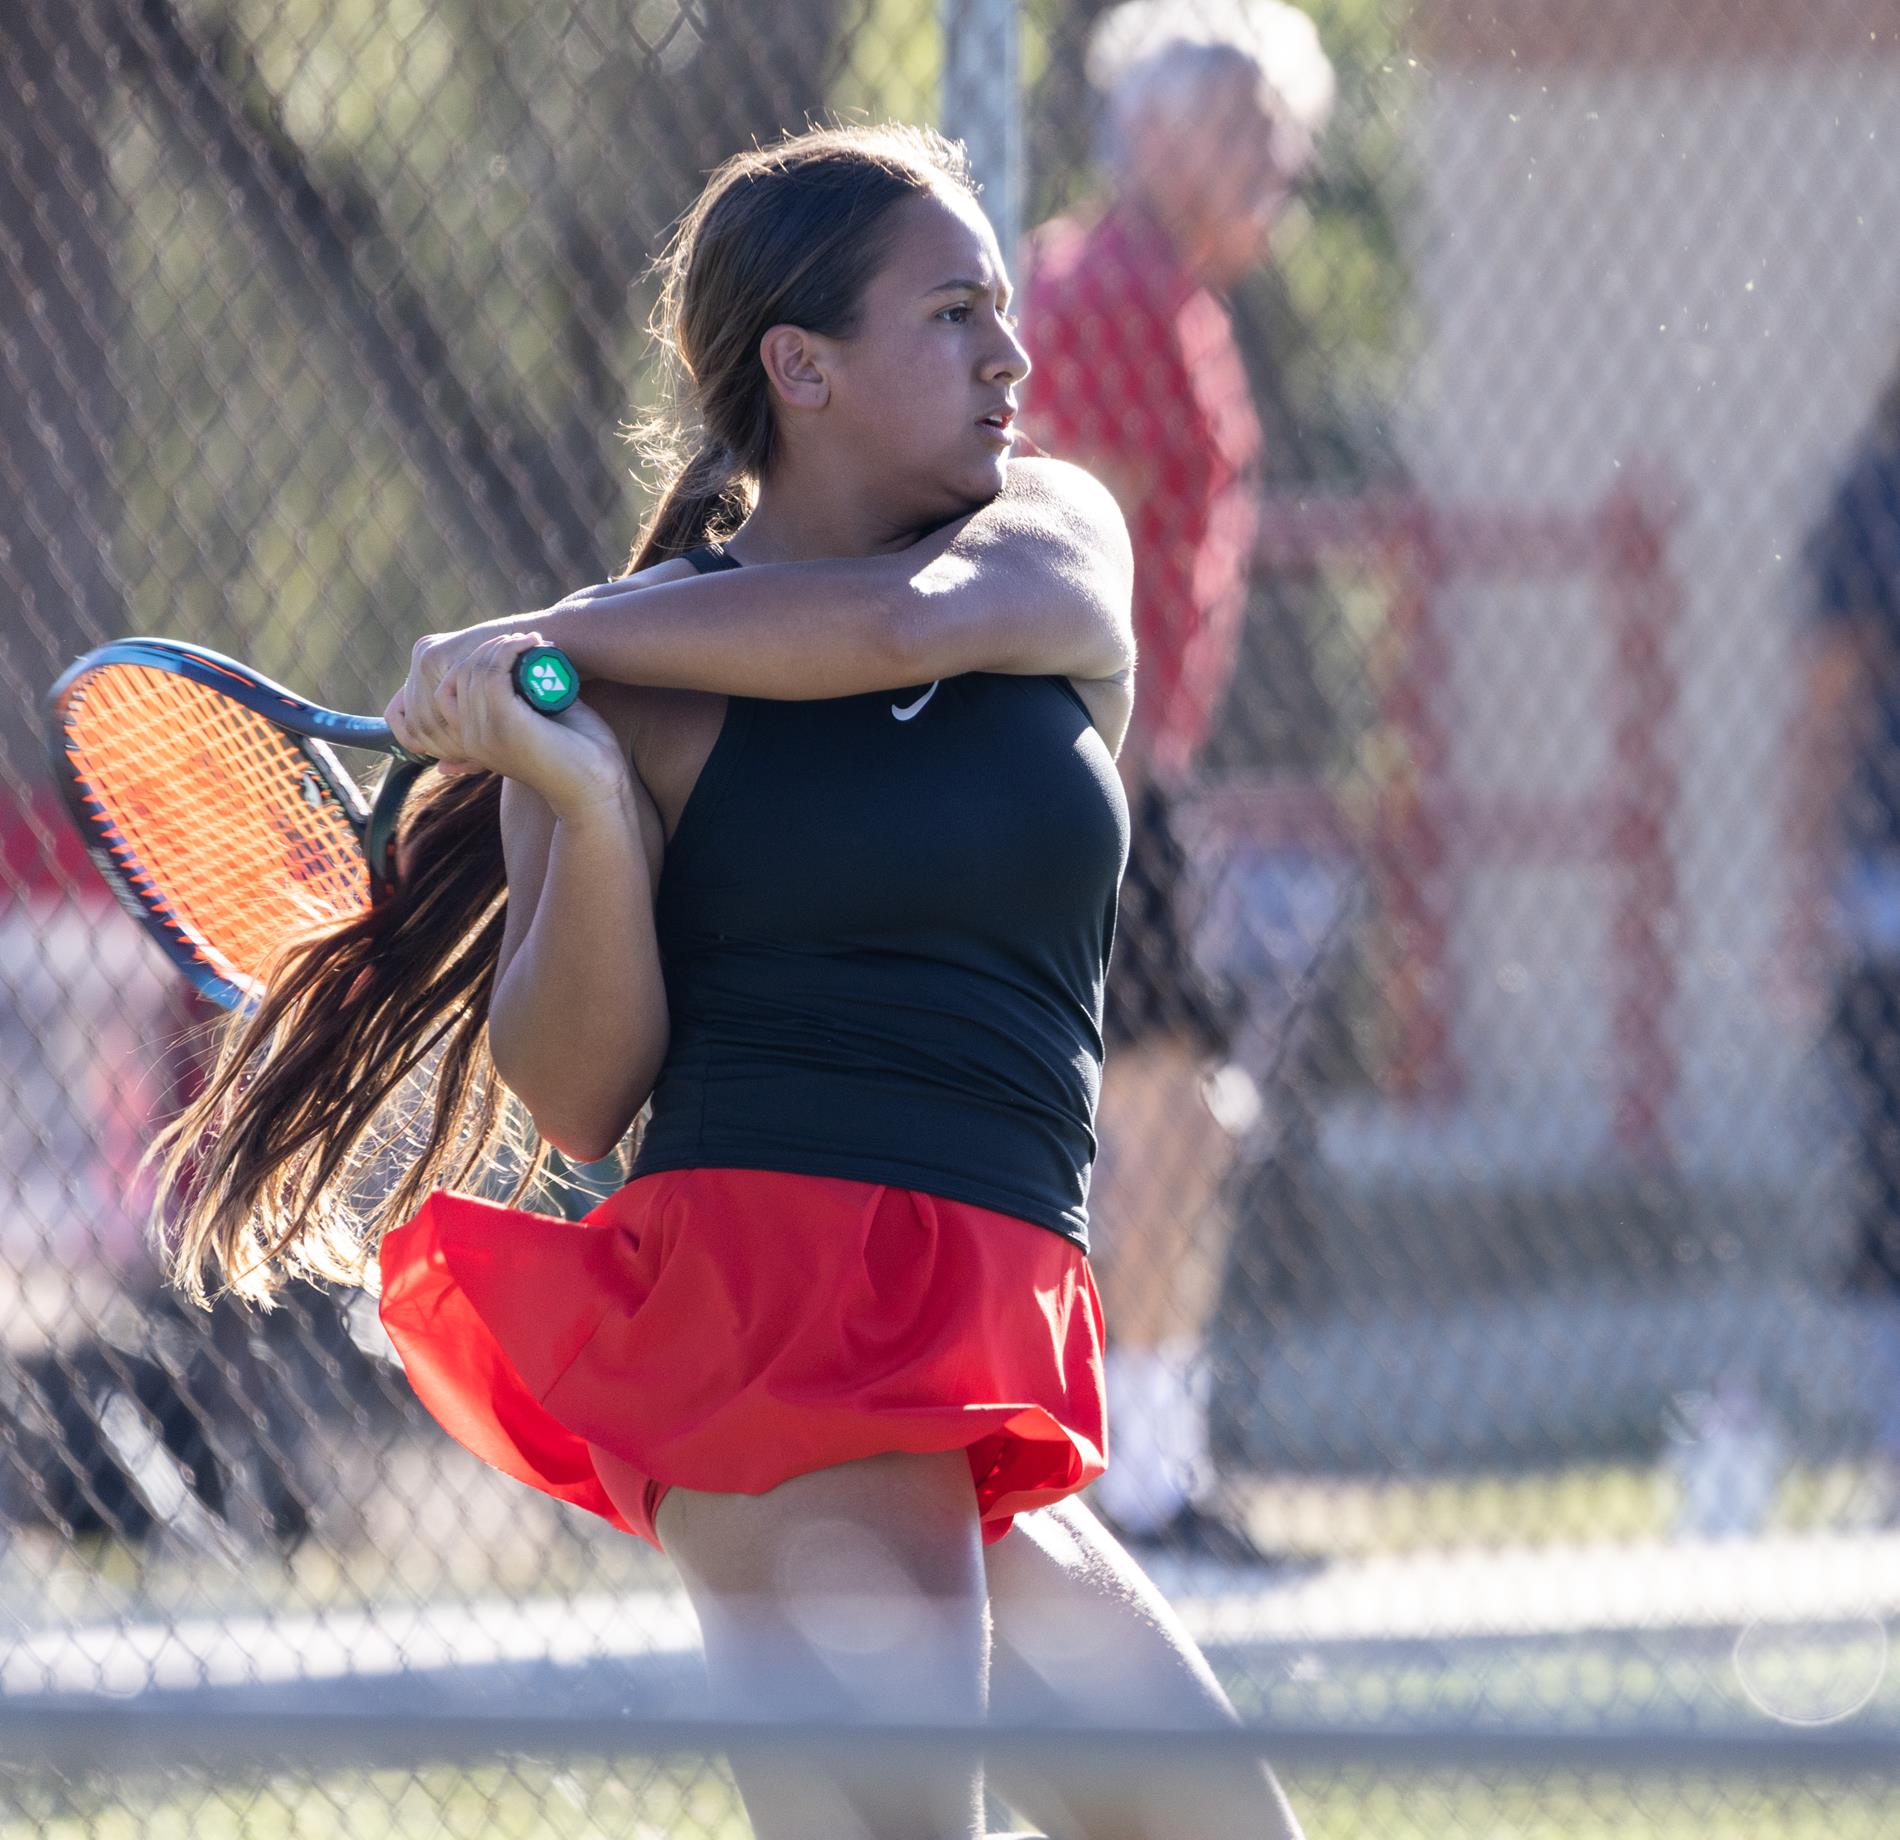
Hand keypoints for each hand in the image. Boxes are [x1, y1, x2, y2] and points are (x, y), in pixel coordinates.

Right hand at [386, 631, 627, 815]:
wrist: (599, 785)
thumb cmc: (579, 754)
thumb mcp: (541, 723)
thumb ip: (526, 706)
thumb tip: (525, 671)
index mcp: (474, 741)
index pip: (445, 691)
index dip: (473, 660)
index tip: (512, 646)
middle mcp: (471, 739)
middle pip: (458, 675)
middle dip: (489, 647)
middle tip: (529, 640)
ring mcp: (485, 733)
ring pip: (474, 670)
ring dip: (502, 645)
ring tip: (533, 640)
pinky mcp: (505, 724)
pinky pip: (491, 674)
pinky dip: (509, 650)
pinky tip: (531, 643)